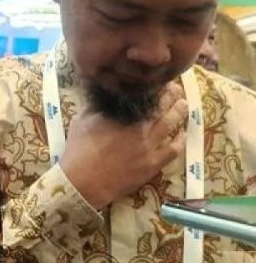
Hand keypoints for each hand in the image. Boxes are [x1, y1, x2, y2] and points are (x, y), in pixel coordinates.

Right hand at [60, 82, 187, 209]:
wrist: (84, 181)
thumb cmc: (79, 149)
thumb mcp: (81, 120)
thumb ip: (93, 105)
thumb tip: (101, 93)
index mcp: (122, 115)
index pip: (144, 95)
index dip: (155, 87)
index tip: (160, 81)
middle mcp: (140, 127)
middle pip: (162, 107)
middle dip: (171, 95)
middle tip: (177, 89)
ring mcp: (149, 146)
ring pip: (170, 125)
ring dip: (179, 112)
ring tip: (184, 104)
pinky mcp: (153, 164)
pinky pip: (173, 150)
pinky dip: (180, 140)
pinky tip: (183, 134)